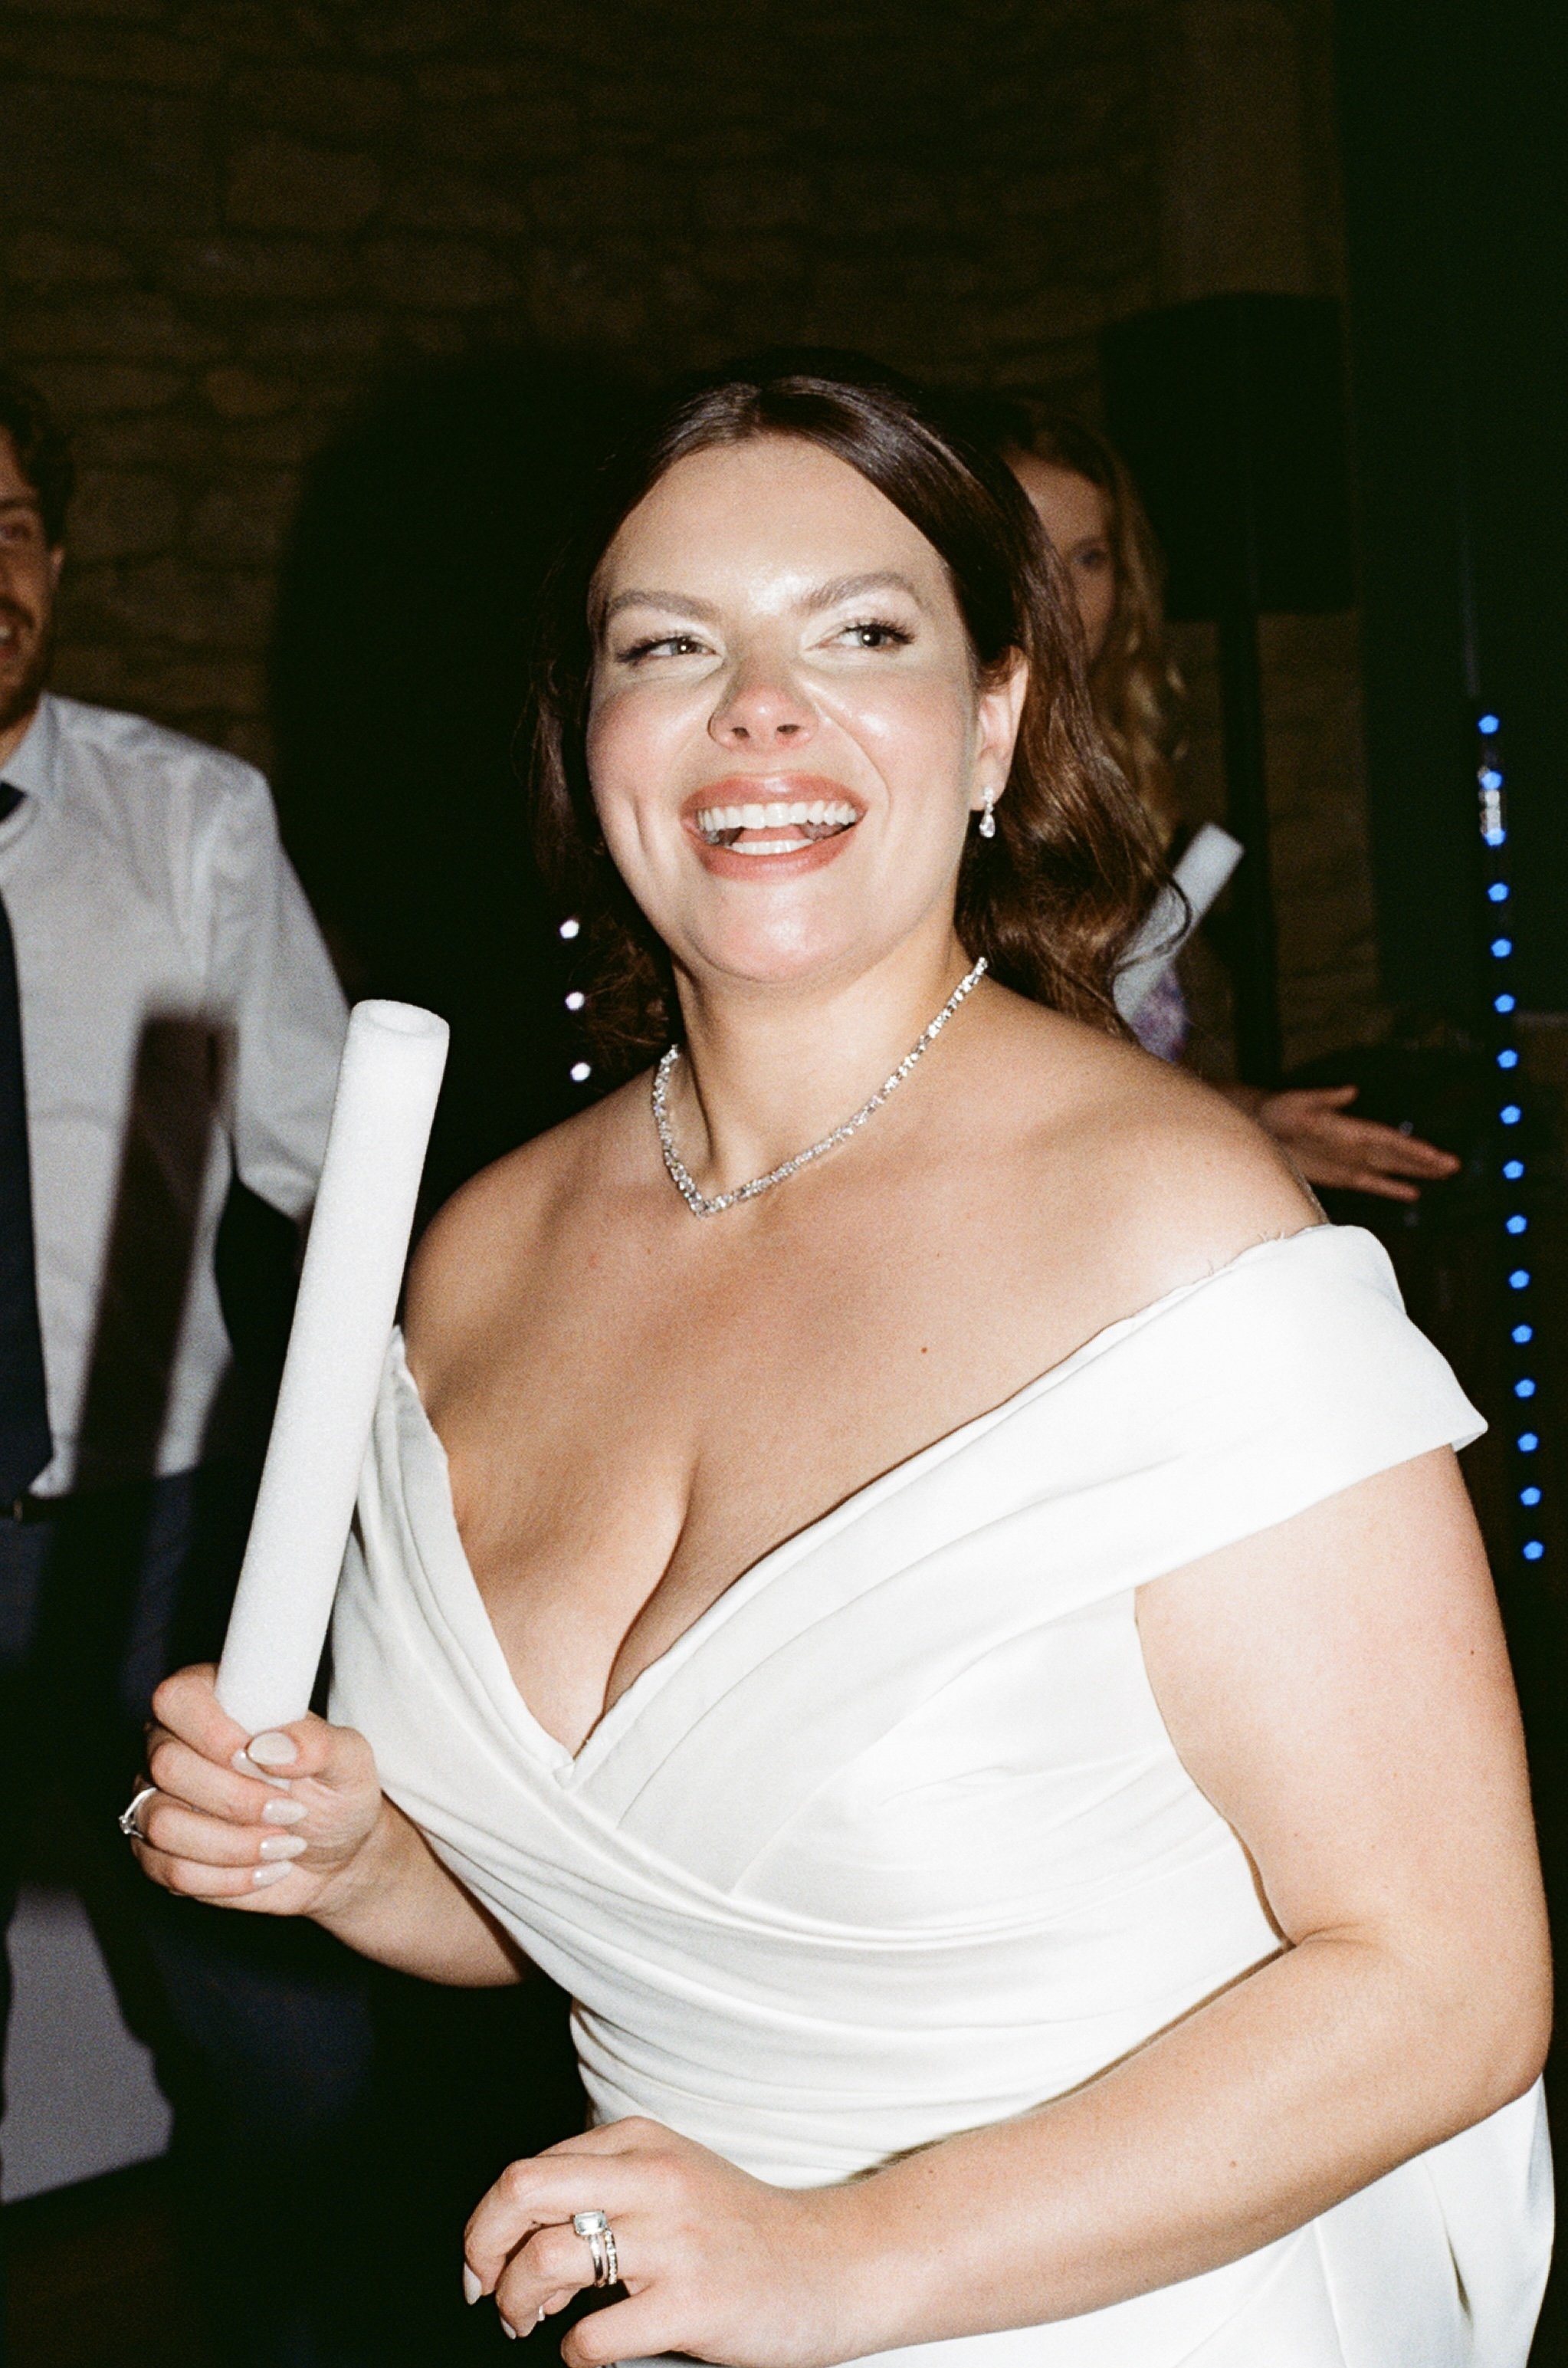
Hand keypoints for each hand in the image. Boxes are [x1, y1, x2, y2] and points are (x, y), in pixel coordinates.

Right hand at [133, 1663, 384, 1917]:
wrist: (334, 1855)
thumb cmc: (337, 1794)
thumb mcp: (348, 1761)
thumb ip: (319, 1743)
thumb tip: (271, 1746)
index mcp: (214, 1701)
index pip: (178, 1697)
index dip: (211, 1731)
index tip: (257, 1759)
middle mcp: (173, 1745)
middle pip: (168, 1766)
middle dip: (237, 1799)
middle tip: (291, 1810)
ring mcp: (157, 1799)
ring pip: (164, 1823)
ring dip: (233, 1845)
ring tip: (282, 1843)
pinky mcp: (158, 1852)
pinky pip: (169, 1870)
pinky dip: (226, 1877)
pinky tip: (263, 1868)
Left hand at [463, 2117, 871, 2367]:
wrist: (835, 2265)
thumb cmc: (745, 2231)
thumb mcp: (673, 2178)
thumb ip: (605, 2184)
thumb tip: (516, 2229)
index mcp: (640, 2143)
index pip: (527, 2171)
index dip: (487, 2224)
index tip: (483, 2262)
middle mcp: (653, 2179)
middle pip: (521, 2193)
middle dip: (481, 2247)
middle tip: (483, 2290)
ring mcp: (673, 2241)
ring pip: (544, 2262)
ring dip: (515, 2305)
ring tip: (527, 2324)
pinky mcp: (691, 2303)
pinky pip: (591, 2337)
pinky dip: (573, 2356)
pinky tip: (590, 2354)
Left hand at [1249, 1085, 1460, 1201]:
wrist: (1262, 1126)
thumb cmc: (1279, 1109)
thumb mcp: (1297, 1102)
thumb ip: (1324, 1098)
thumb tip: (1350, 1091)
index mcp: (1349, 1127)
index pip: (1387, 1139)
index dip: (1410, 1147)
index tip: (1433, 1154)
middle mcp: (1356, 1144)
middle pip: (1397, 1154)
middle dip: (1424, 1160)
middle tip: (1453, 1165)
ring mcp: (1350, 1160)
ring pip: (1390, 1168)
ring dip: (1416, 1172)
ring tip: (1444, 1174)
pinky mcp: (1340, 1175)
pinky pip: (1371, 1183)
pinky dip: (1391, 1187)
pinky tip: (1412, 1193)